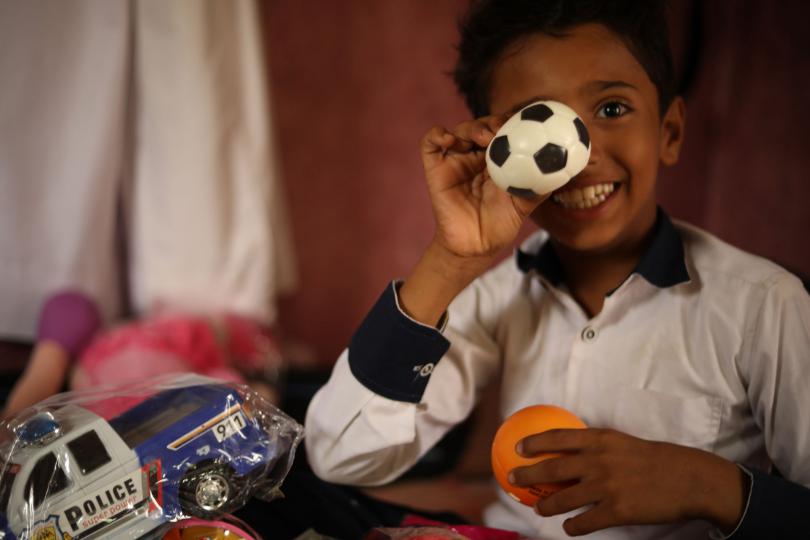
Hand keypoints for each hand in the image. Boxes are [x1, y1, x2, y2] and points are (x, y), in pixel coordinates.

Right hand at [420, 117, 546, 258]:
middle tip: (504, 129)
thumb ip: (541, 186)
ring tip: (484, 137)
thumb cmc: (500, 224)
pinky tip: (449, 139)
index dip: (512, 121)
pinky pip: (430, 143)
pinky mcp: (435, 168)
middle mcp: (476, 155)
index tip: (524, 123)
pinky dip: (437, 134)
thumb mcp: (525, 204)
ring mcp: (454, 160)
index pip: (503, 130)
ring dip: (472, 128)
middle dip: (493, 122)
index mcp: (497, 158)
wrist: (475, 246)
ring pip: (460, 130)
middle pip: (482, 125)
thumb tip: (567, 170)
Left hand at [509, 428, 746, 535]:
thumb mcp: (622, 442)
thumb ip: (597, 447)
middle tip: (513, 479)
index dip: (535, 442)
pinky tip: (569, 527)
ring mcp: (607, 486)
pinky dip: (572, 526)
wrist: (688, 478)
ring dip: (546, 505)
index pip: (559, 437)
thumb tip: (569, 453)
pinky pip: (584, 522)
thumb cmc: (654, 459)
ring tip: (538, 508)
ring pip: (563, 499)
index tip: (518, 448)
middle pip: (552, 468)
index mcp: (601, 439)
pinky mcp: (617, 511)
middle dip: (527, 475)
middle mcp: (599, 461)